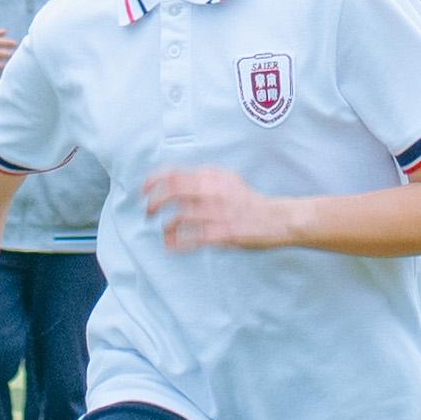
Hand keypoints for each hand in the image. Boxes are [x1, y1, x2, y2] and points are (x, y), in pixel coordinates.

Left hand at [145, 166, 296, 251]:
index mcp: (212, 177)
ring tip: (164, 233)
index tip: (144, 190)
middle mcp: (212, 192)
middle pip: (171, 192)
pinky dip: (176, 244)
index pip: (174, 173)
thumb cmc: (248, 202)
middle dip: (154, 203)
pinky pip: (190, 239)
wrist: (276, 219)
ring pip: (178, 218)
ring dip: (165, 227)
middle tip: (149, 212)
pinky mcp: (221, 234)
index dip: (153, 181)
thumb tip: (172, 179)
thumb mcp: (226, 180)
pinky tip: (171, 246)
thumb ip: (202, 178)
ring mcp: (216, 213)